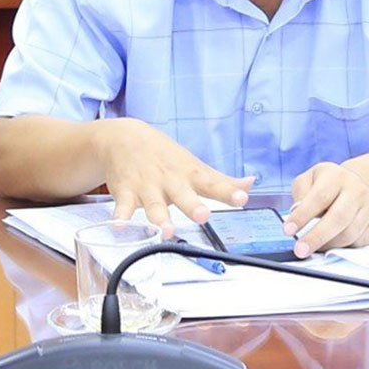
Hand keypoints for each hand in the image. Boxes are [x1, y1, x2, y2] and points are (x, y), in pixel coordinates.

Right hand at [91, 118, 252, 230]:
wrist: (124, 137)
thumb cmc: (165, 157)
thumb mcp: (194, 166)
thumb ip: (221, 181)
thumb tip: (250, 184)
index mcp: (190, 175)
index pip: (213, 184)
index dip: (228, 192)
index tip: (242, 198)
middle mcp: (170, 181)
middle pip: (183, 195)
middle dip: (193, 206)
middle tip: (204, 215)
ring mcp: (148, 187)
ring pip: (154, 205)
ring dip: (160, 218)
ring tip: (166, 230)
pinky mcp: (126, 192)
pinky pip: (122, 207)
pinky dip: (120, 216)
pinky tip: (118, 226)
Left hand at [286, 161, 368, 256]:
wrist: (356, 186)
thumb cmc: (325, 186)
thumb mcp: (308, 181)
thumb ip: (299, 194)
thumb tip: (296, 212)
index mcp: (335, 175)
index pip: (320, 196)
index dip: (303, 215)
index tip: (287, 230)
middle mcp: (356, 188)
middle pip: (338, 217)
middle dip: (316, 237)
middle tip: (300, 250)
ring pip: (349, 233)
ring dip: (328, 245)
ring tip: (313, 247)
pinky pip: (359, 241)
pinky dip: (343, 246)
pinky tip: (332, 242)